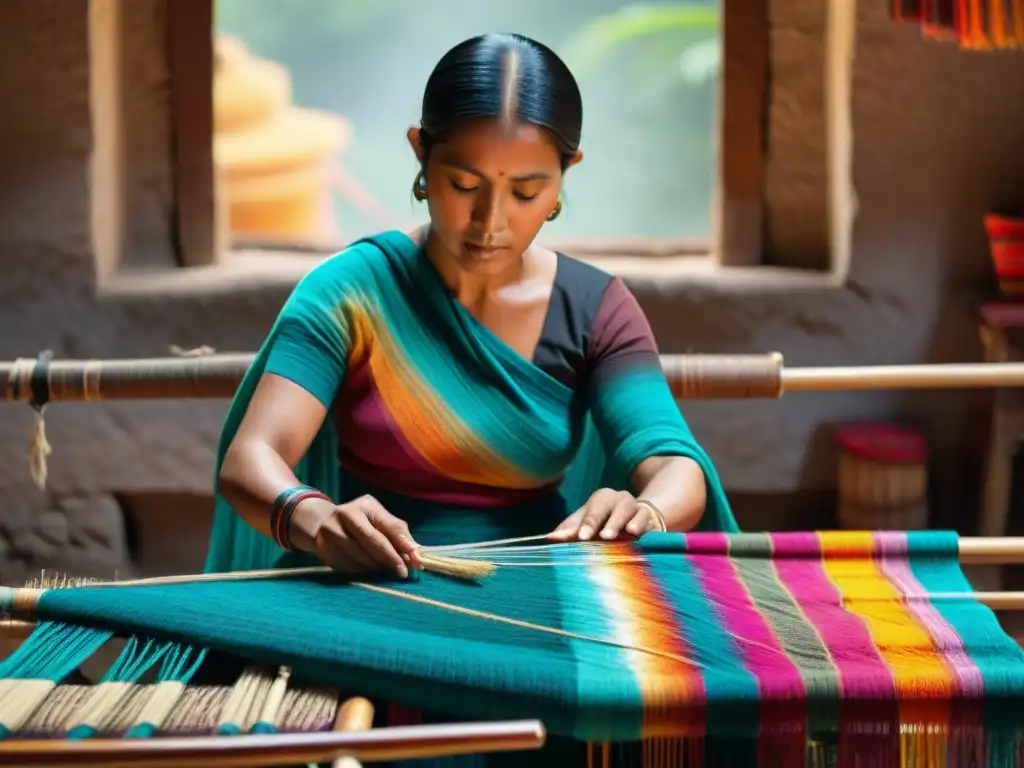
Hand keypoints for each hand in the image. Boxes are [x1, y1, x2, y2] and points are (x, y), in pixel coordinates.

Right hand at [288, 494, 421, 577]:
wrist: (321, 523)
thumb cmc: (360, 523)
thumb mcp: (378, 520)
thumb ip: (397, 534)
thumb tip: (417, 553)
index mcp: (366, 505)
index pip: (389, 526)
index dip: (403, 545)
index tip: (416, 562)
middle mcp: (347, 514)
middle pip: (372, 541)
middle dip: (390, 559)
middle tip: (402, 572)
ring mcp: (332, 531)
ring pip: (360, 556)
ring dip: (375, 567)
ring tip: (383, 569)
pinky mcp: (323, 547)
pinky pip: (348, 565)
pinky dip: (361, 570)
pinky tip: (366, 569)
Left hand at [547, 489, 663, 542]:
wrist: (635, 522)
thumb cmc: (604, 524)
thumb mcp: (586, 525)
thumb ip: (570, 531)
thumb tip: (551, 537)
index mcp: (601, 498)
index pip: (592, 510)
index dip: (587, 523)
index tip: (582, 537)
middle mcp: (619, 499)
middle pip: (612, 506)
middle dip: (607, 522)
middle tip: (603, 536)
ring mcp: (636, 507)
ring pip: (631, 510)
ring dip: (626, 522)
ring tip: (623, 533)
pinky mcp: (650, 519)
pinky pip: (648, 520)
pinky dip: (643, 526)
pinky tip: (637, 534)